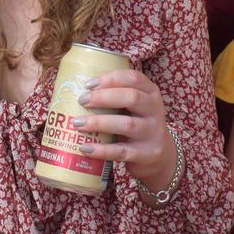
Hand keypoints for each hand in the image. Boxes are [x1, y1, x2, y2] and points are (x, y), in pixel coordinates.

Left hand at [74, 69, 174, 186]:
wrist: (158, 155)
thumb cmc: (136, 123)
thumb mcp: (134, 107)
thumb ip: (115, 97)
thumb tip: (75, 88)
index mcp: (151, 93)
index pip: (134, 78)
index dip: (111, 78)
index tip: (88, 84)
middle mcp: (155, 111)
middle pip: (132, 98)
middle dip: (103, 97)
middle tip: (82, 100)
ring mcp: (152, 133)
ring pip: (127, 124)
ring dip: (99, 123)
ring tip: (77, 123)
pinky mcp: (146, 154)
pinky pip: (121, 151)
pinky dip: (101, 150)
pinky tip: (85, 147)